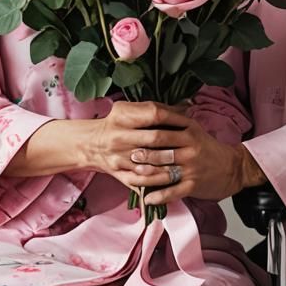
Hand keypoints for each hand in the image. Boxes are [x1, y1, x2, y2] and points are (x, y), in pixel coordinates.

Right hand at [84, 100, 198, 192]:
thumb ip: (155, 107)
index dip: (175, 118)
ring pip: (151, 162)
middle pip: (155, 138)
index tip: (189, 122)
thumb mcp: (129, 109)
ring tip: (187, 163)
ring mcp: (118, 157)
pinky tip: (172, 178)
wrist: (91, 144)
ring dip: (171, 164)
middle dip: (176, 142)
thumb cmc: (116, 124)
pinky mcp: (119, 173)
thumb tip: (185, 106)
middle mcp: (119, 136)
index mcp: (122, 116)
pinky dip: (158, 180)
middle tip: (194, 147)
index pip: (154, 114)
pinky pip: (142, 179)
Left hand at [128, 120, 261, 206]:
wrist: (232, 168)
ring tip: (132, 177)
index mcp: (189, 132)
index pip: (163, 131)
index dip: (145, 134)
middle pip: (161, 151)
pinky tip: (147, 198)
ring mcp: (192, 168)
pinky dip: (159, 196)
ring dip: (146, 176)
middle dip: (143, 154)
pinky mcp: (194, 185)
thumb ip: (176, 121)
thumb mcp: (195, 129)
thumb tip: (152, 111)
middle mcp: (190, 149)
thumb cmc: (208, 148)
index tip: (130, 136)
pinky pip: (173, 191)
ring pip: (164, 172)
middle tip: (128, 156)